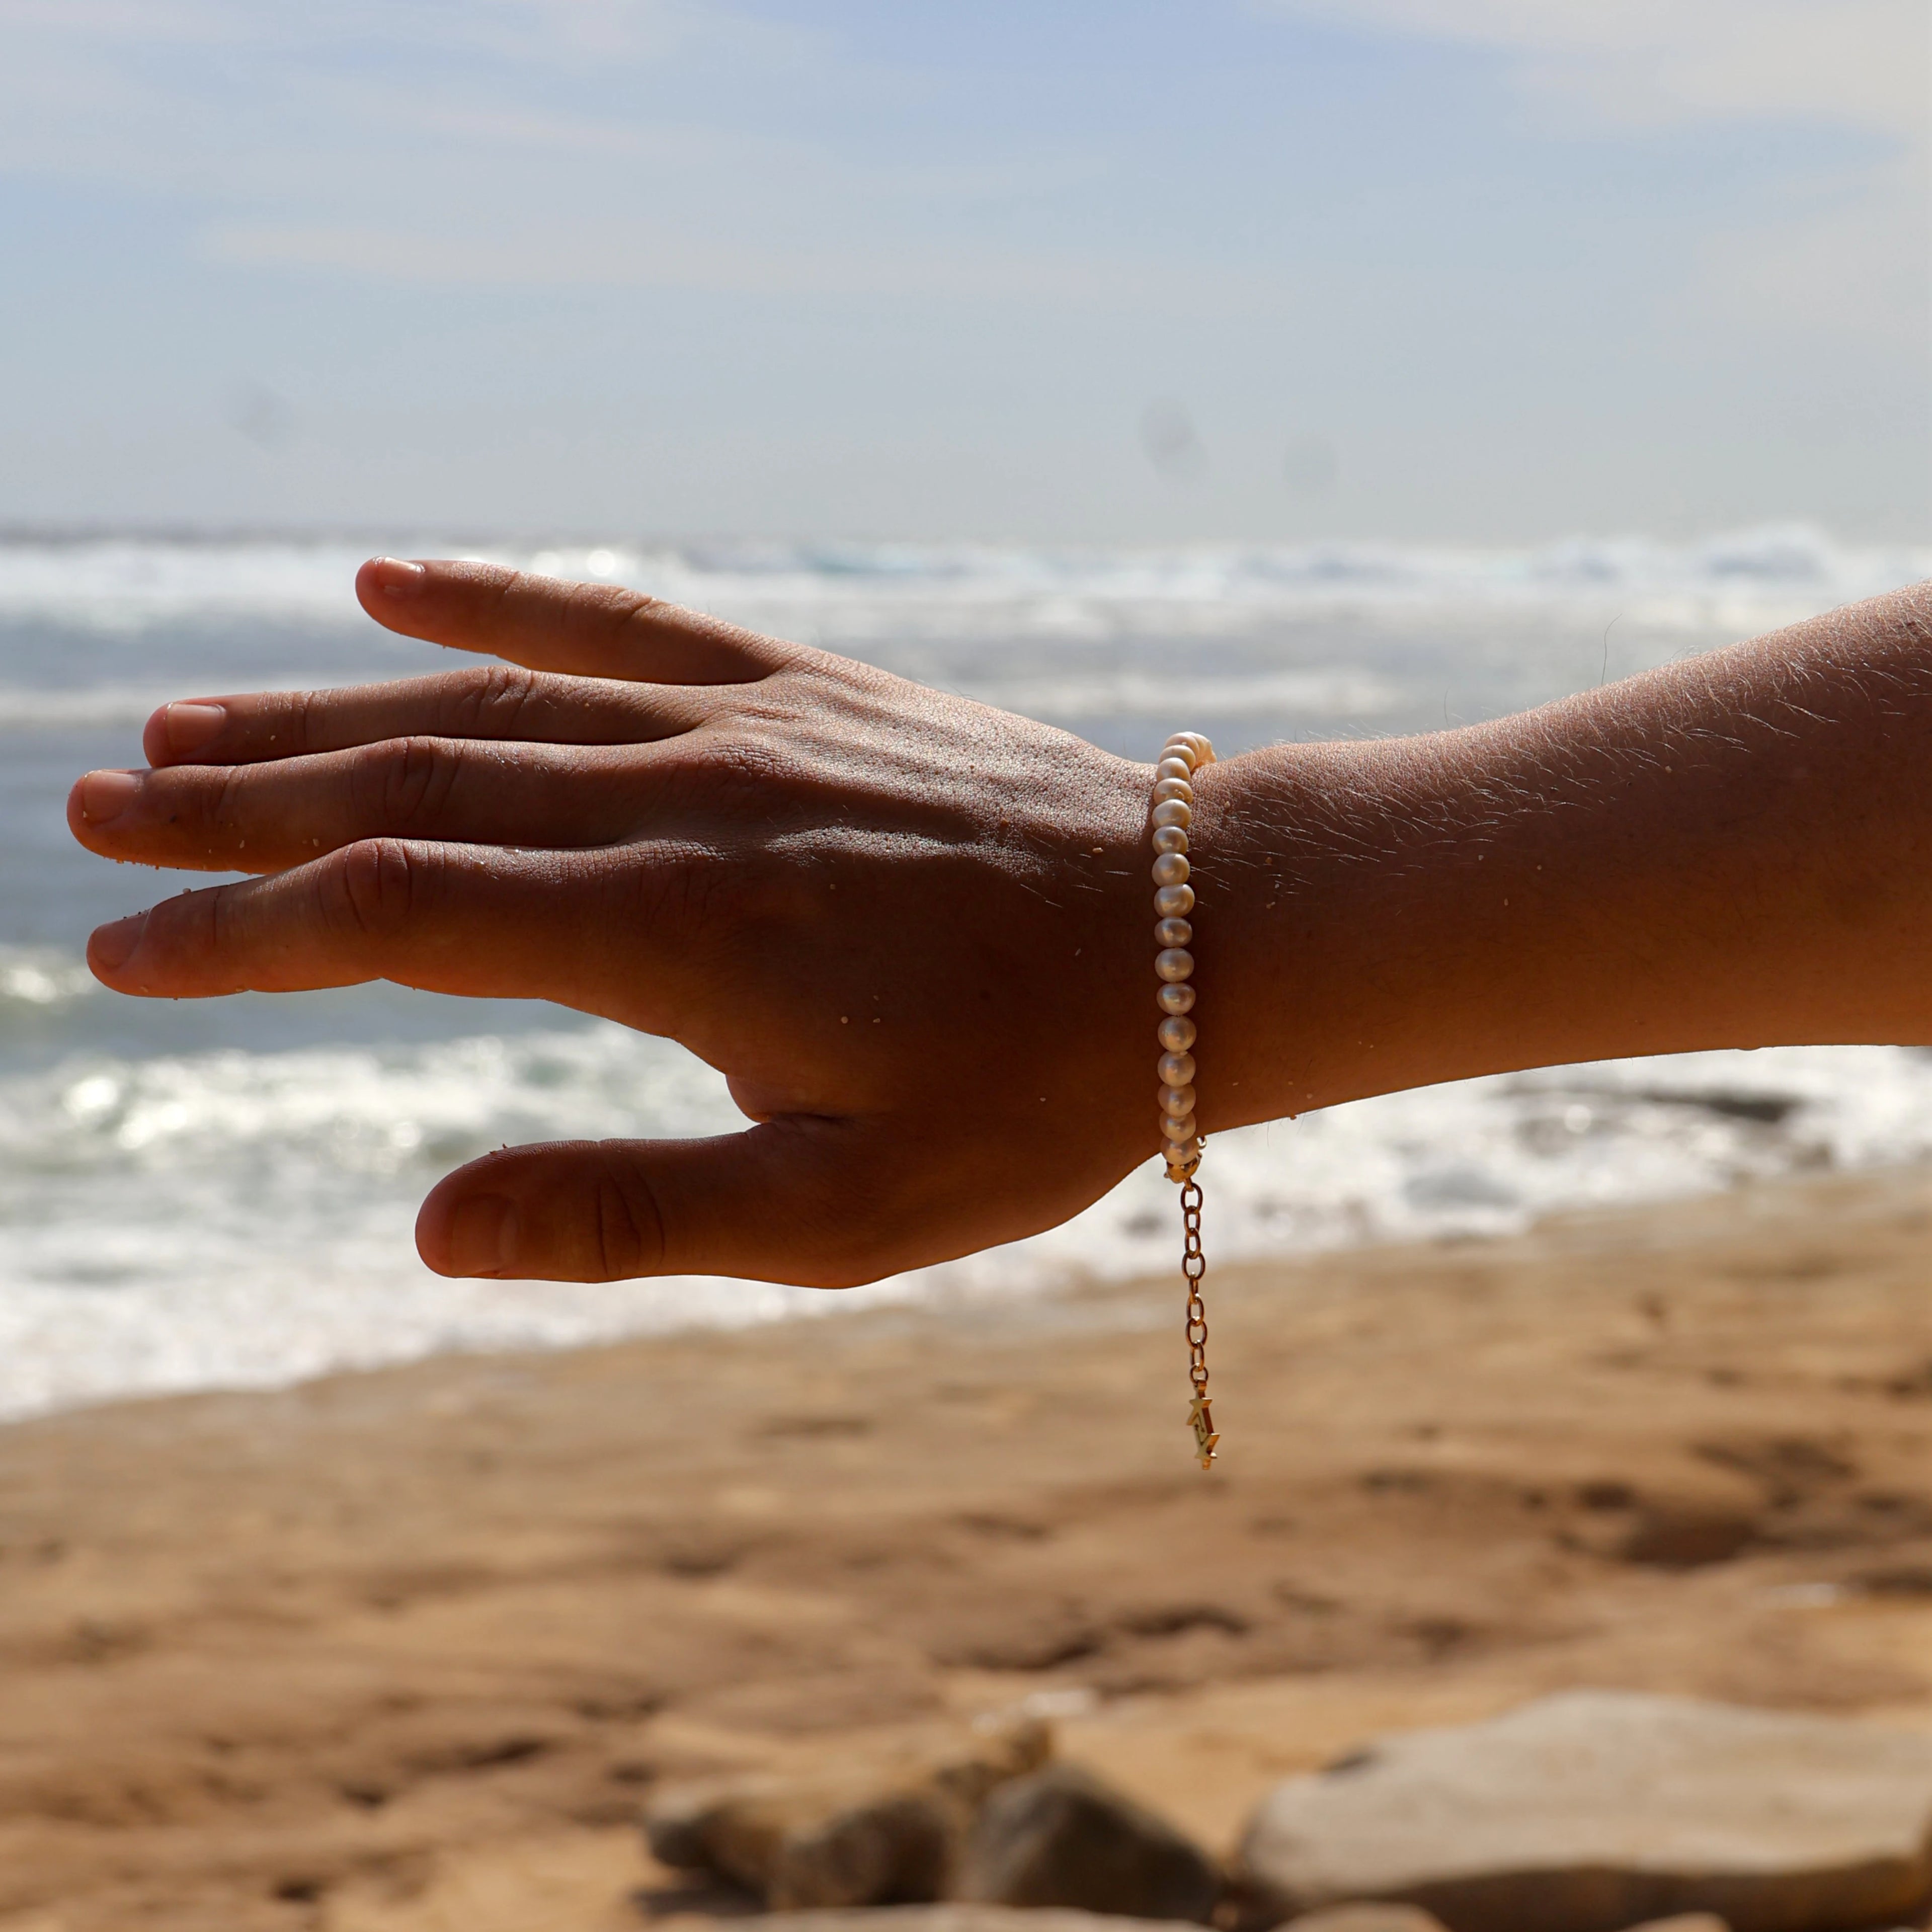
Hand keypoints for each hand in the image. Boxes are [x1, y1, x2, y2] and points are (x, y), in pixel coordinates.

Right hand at [68, 560, 1160, 1284]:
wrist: (1198, 944)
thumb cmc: (1034, 1096)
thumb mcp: (845, 1214)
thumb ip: (633, 1215)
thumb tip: (428, 1234)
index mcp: (676, 937)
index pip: (399, 917)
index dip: (248, 934)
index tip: (123, 955)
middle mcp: (684, 805)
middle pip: (409, 788)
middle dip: (240, 809)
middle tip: (95, 814)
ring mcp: (742, 725)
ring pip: (487, 705)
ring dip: (325, 716)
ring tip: (186, 729)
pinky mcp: (802, 687)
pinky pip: (621, 625)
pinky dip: (498, 602)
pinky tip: (390, 582)